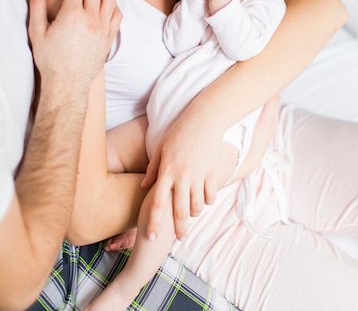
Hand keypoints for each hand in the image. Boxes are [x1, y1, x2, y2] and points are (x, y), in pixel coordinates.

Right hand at [28, 0, 121, 104]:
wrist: (68, 83)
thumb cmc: (50, 60)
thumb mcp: (37, 32)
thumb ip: (37, 6)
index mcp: (72, 15)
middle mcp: (91, 18)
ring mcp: (103, 27)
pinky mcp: (110, 37)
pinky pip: (118, 13)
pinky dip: (114, 3)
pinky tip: (107, 0)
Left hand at [141, 107, 223, 239]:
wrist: (205, 119)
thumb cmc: (180, 131)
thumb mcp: (162, 148)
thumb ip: (153, 169)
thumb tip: (143, 186)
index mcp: (167, 171)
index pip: (158, 203)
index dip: (154, 223)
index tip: (151, 238)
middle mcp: (182, 176)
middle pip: (180, 212)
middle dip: (180, 229)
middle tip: (179, 239)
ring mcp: (199, 175)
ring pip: (198, 207)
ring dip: (194, 214)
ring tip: (192, 214)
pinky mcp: (212, 173)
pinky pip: (211, 196)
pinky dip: (208, 201)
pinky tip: (204, 199)